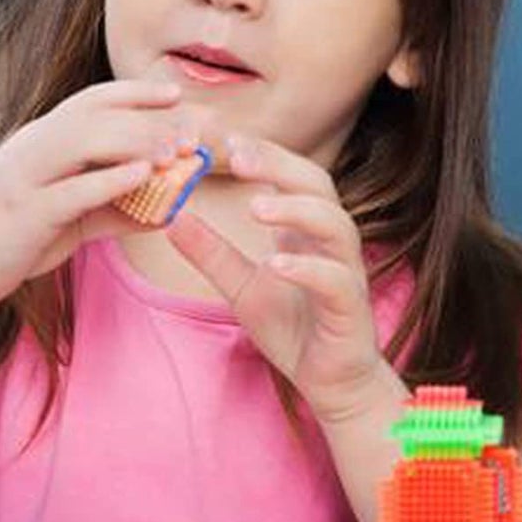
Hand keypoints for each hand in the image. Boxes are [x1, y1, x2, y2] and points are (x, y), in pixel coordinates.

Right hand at [0, 78, 197, 307]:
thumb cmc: (20, 237)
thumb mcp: (74, 217)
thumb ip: (118, 209)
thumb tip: (169, 211)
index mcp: (42, 141)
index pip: (90, 102)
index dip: (134, 94)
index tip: (176, 94)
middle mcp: (32, 148)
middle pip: (94, 117)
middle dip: (148, 120)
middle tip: (193, 133)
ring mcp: (25, 178)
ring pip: (80, 142)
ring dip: (134, 141)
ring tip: (175, 151)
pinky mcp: (25, 213)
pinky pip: (71, 191)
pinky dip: (110, 180)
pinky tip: (145, 176)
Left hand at [166, 136, 389, 423]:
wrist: (330, 382)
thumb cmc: (294, 328)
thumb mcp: (241, 287)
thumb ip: (212, 254)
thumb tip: (171, 217)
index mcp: (308, 232)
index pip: (293, 177)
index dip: (263, 155)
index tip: (223, 140)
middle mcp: (333, 244)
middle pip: (318, 187)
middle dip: (281, 166)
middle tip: (237, 155)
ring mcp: (346, 273)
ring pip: (336, 226)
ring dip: (297, 211)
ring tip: (257, 206)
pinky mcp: (350, 307)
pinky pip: (336, 279)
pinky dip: (308, 268)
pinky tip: (276, 264)